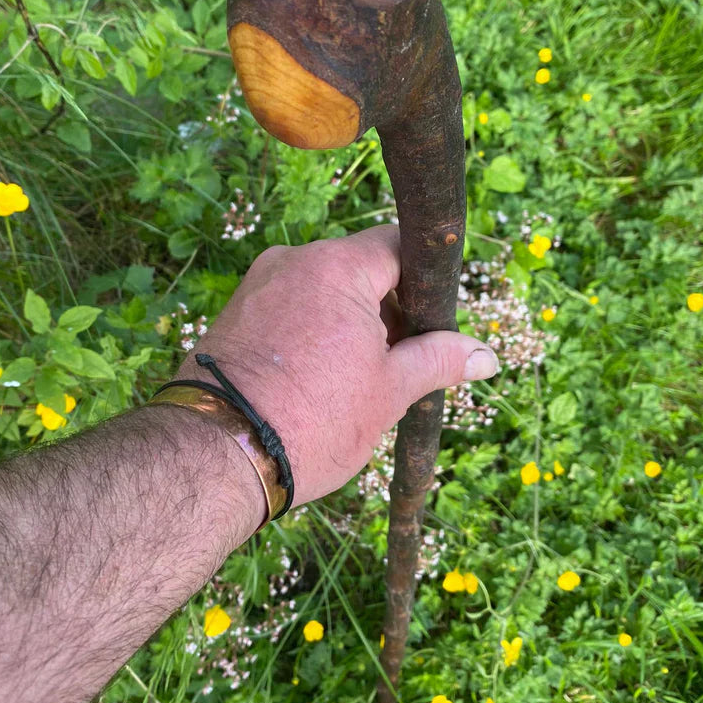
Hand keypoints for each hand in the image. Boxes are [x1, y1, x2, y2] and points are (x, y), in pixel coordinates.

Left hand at [176, 225, 497, 504]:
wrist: (215, 457)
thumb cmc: (312, 421)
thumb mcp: (390, 391)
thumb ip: (439, 360)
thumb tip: (486, 355)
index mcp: (337, 267)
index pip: (399, 245)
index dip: (425, 282)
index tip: (434, 324)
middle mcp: (293, 262)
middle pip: (360, 269)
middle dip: (388, 310)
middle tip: (402, 364)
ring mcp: (257, 286)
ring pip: (323, 292)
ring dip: (350, 325)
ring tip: (357, 383)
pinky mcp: (234, 315)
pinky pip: (289, 310)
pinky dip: (312, 335)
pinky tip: (317, 382)